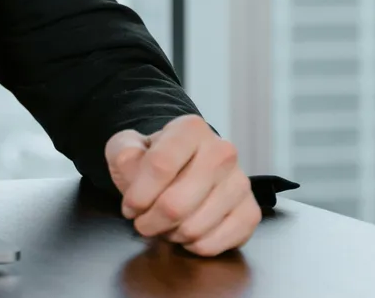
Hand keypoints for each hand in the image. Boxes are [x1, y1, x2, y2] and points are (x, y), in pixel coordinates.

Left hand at [105, 114, 261, 256]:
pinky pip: (217, 243)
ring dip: (171, 234)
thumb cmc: (153, 159)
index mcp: (191, 129)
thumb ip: (123, 152)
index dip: (138, 195)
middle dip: (151, 221)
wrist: (184, 166)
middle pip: (176, 204)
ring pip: (195, 227)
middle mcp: (222, 151)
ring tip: (165, 223)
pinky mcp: (250, 211)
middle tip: (143, 221)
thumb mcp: (127, 147)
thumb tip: (131, 162)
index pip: (160, 166)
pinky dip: (194, 246)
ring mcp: (240, 182)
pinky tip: (186, 233)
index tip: (129, 206)